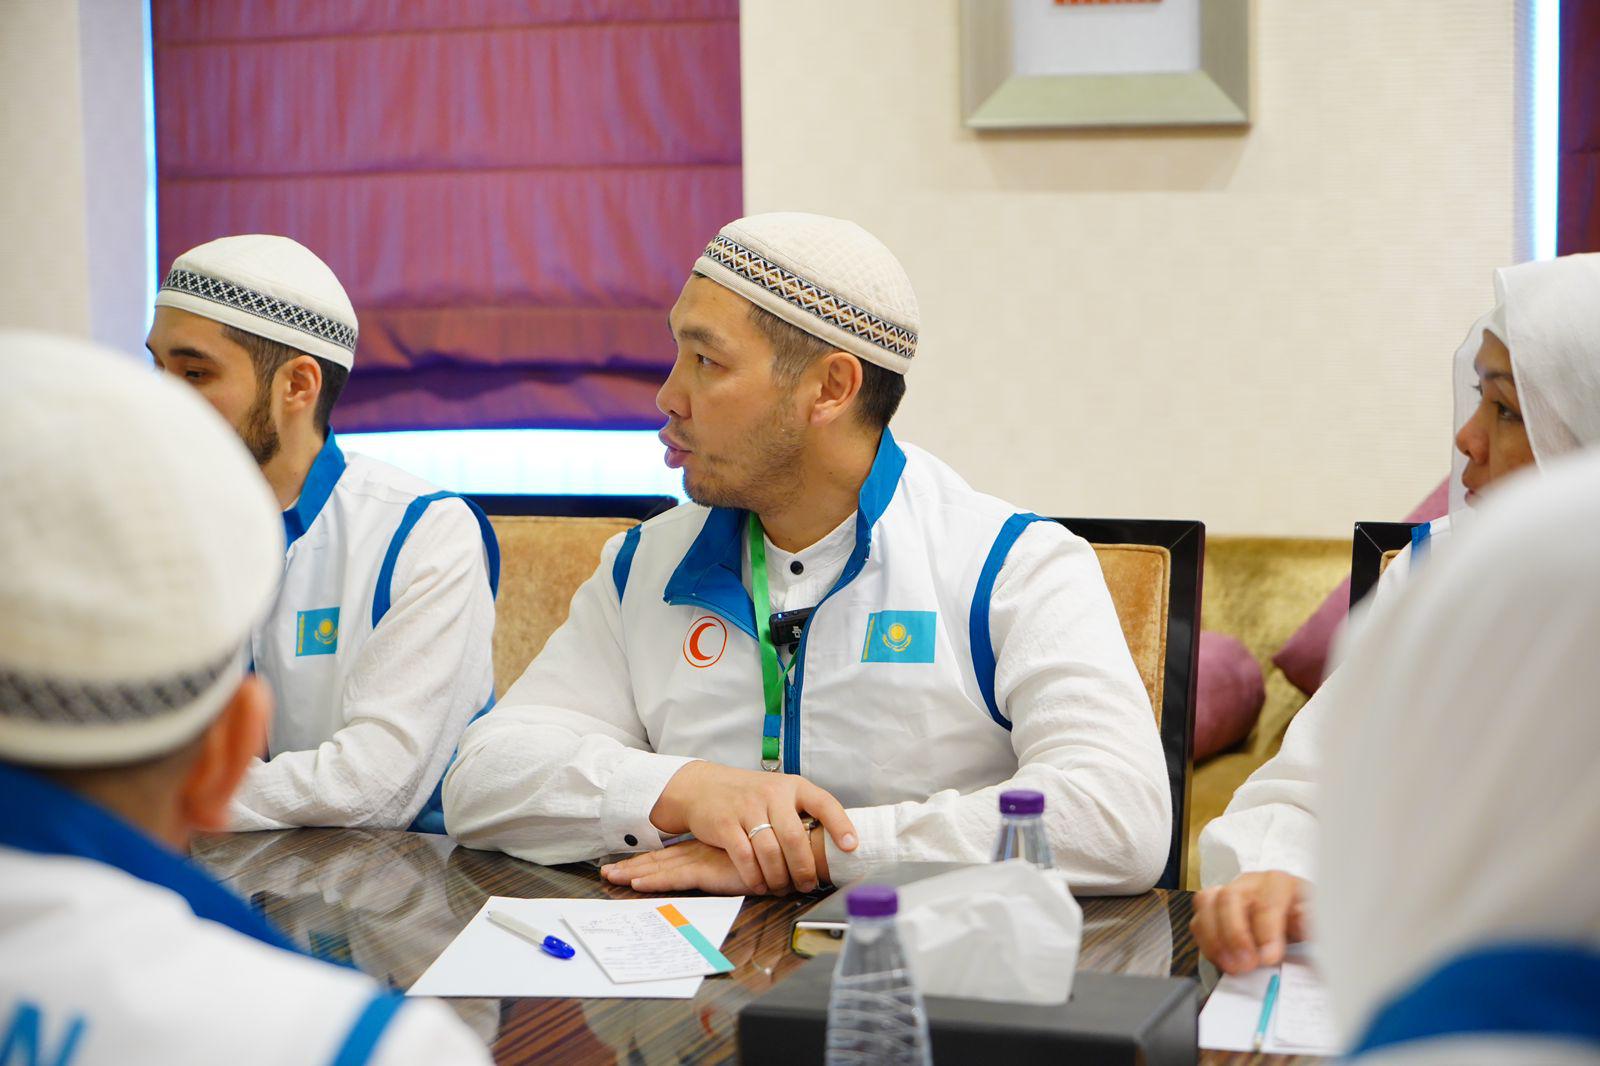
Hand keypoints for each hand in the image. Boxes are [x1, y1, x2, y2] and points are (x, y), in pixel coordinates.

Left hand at [602, 839, 765, 894]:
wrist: (796, 848)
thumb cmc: (779, 852)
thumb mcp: (751, 858)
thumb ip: (738, 863)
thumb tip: (734, 871)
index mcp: (709, 847)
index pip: (673, 855)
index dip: (650, 859)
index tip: (629, 864)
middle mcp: (702, 851)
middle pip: (660, 859)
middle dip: (633, 865)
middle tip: (608, 871)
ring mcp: (704, 860)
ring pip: (661, 868)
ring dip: (635, 872)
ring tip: (612, 876)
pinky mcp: (710, 871)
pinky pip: (675, 878)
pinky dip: (655, 879)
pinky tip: (636, 882)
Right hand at [648, 761, 855, 894]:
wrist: (703, 787)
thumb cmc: (750, 796)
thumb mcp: (779, 793)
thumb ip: (801, 813)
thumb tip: (834, 846)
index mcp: (793, 786)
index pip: (823, 802)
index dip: (840, 825)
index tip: (850, 847)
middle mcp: (772, 793)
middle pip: (794, 837)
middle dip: (804, 868)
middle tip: (807, 885)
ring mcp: (747, 808)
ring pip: (770, 852)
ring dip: (779, 877)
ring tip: (782, 888)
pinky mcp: (725, 824)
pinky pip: (745, 857)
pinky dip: (755, 877)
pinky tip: (760, 885)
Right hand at [1191, 871, 1310, 974]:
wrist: (1296, 917)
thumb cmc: (1304, 918)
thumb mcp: (1318, 921)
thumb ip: (1313, 922)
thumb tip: (1311, 924)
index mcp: (1278, 882)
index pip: (1266, 901)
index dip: (1266, 931)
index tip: (1269, 957)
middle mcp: (1249, 883)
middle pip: (1229, 898)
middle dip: (1234, 934)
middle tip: (1246, 963)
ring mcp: (1228, 893)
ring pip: (1206, 903)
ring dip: (1215, 939)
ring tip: (1232, 965)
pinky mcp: (1213, 909)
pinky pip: (1198, 920)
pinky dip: (1207, 943)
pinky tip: (1223, 960)